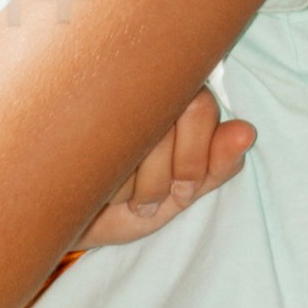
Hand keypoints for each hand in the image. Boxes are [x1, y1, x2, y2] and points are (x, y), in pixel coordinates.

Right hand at [64, 95, 254, 259]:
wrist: (61, 220)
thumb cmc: (127, 202)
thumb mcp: (177, 195)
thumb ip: (216, 166)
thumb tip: (247, 131)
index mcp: (171, 97)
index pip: (201, 106)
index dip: (193, 156)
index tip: (180, 194)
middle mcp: (139, 87)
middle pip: (169, 112)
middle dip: (163, 173)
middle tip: (145, 201)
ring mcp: (99, 93)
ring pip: (133, 128)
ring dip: (128, 181)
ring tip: (114, 194)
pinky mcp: (64, 107)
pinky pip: (91, 138)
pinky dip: (99, 174)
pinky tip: (91, 182)